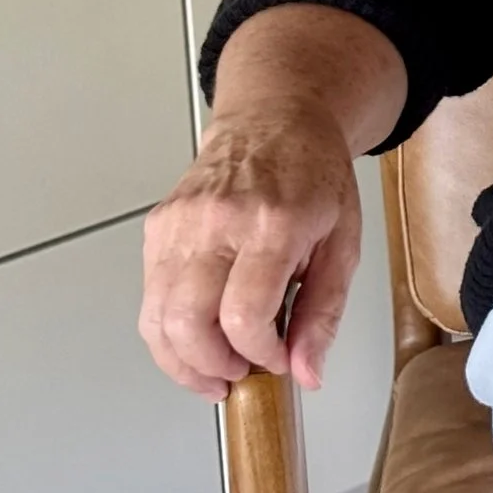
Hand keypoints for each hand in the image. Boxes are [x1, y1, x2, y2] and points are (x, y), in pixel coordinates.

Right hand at [139, 104, 361, 400]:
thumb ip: (324, 311)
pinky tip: (199, 334)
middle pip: (187, 324)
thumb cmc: (315, 174)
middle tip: (239, 374)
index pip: (243, 315)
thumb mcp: (343, 242)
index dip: (258, 355)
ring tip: (215, 369)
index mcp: (272, 224)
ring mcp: (179, 222)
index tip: (276, 361)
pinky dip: (168, 330)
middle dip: (212, 368)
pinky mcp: (157, 226)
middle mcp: (217, 222)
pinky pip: (149, 297)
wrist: (277, 118)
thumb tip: (306, 372)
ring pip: (156, 318)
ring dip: (182, 361)